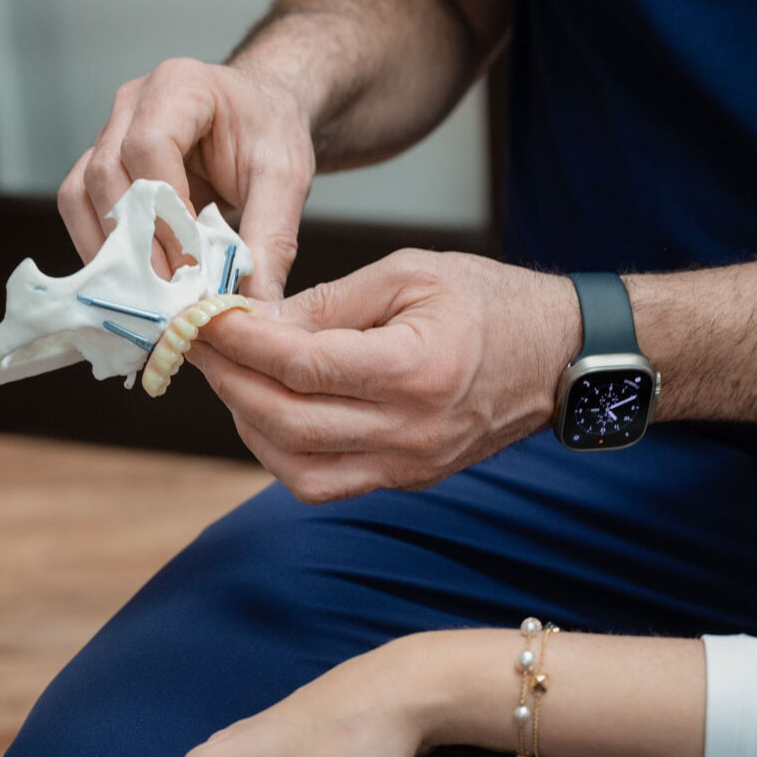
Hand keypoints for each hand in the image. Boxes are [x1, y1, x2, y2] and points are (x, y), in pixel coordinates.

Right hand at [57, 58, 314, 297]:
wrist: (259, 117)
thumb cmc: (271, 134)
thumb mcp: (285, 180)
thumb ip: (272, 239)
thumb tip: (256, 308)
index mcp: (180, 86)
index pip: (149, 147)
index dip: (166, 213)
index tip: (192, 267)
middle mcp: (131, 103)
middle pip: (106, 173)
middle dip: (137, 241)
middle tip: (170, 295)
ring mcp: (108, 133)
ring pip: (81, 195)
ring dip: (110, 251)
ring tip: (149, 296)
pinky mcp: (101, 167)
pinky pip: (81, 209)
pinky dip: (103, 249)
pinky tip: (134, 283)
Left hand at [189, 249, 580, 502]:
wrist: (558, 356)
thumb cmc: (491, 302)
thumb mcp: (411, 274)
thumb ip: (331, 301)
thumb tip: (258, 321)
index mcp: (416, 368)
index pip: (301, 365)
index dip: (240, 341)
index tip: (203, 316)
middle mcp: (411, 430)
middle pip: (286, 421)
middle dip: (229, 381)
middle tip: (198, 344)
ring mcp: (409, 463)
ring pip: (297, 467)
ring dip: (248, 423)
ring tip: (229, 377)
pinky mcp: (407, 478)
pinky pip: (325, 483)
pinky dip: (282, 453)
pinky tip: (268, 413)